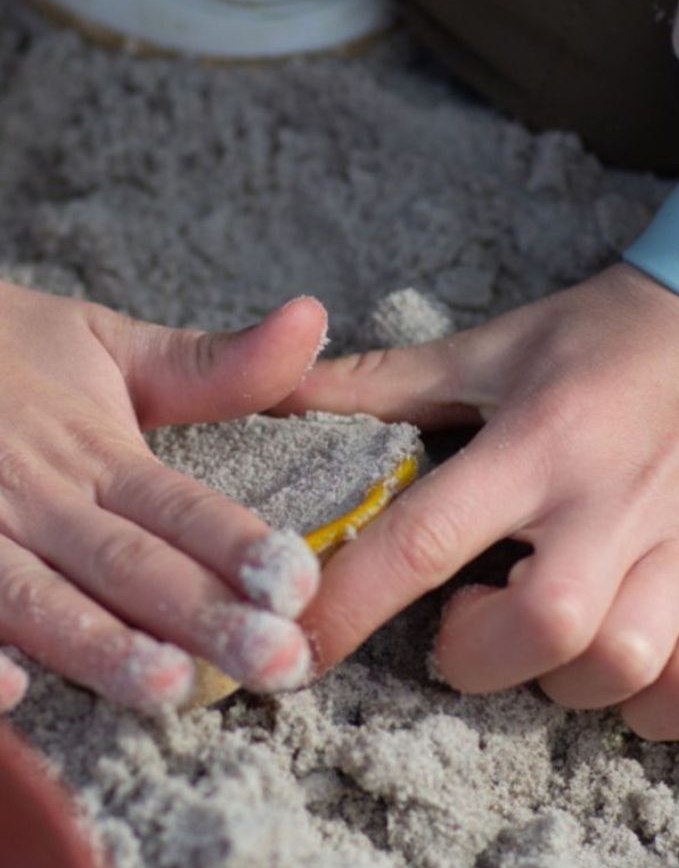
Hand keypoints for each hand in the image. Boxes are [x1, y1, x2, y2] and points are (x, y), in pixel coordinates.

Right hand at [0, 284, 327, 712]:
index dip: (237, 545)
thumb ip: (213, 363)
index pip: (176, 506)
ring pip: (35, 598)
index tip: (300, 585)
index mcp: (92, 451)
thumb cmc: (11, 356)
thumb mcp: (110, 349)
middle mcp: (32, 495)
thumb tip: (314, 316)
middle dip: (200, 615)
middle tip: (276, 661)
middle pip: (124, 562)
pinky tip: (12, 696)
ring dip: (100, 646)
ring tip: (169, 688)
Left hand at [283, 158, 678, 740]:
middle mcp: (616, 498)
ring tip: (553, 628)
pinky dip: (651, 700)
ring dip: (563, 674)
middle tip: (469, 621)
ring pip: (618, 666)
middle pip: (537, 627)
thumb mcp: (505, 342)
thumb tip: (279, 392)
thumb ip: (389, 379)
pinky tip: (630, 655)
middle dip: (475, 654)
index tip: (298, 645)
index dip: (347, 604)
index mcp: (543, 437)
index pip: (425, 537)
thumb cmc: (625, 330)